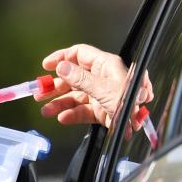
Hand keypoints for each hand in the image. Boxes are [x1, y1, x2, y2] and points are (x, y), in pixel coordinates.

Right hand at [34, 44, 151, 128]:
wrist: (142, 126)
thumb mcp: (104, 89)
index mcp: (106, 66)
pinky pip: (83, 111)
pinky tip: (62, 118)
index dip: (62, 58)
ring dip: (59, 103)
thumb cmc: (131, 102)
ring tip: (45, 110)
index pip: (79, 55)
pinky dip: (71, 114)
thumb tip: (62, 67)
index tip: (46, 65)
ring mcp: (102, 95)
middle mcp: (102, 79)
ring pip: (75, 96)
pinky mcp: (102, 111)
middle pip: (73, 78)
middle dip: (56, 86)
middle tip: (39, 92)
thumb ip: (81, 78)